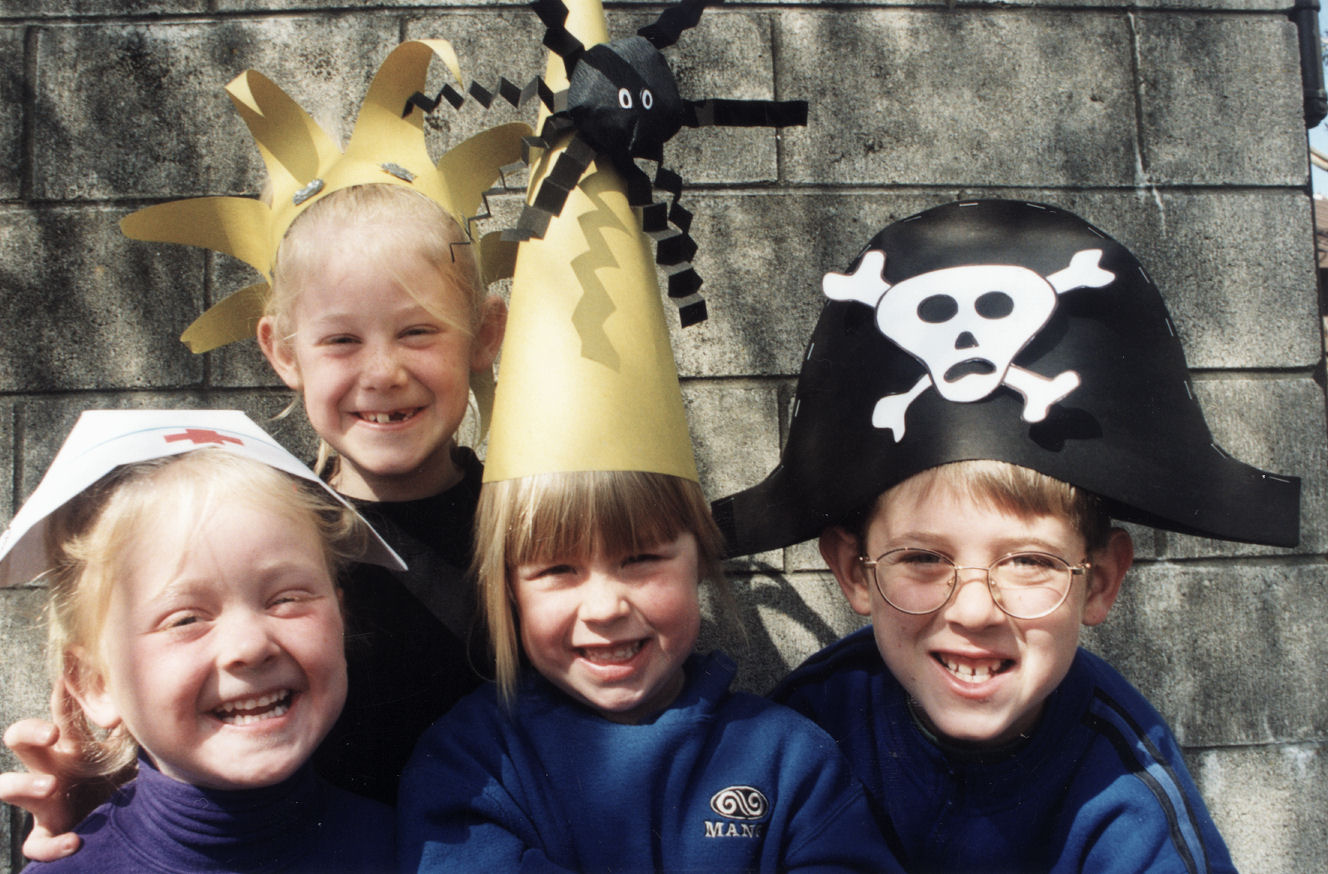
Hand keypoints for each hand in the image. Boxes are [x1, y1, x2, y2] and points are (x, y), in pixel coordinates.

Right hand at [0, 683, 126, 861]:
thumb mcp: (133, 746)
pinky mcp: (49, 831)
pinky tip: (74, 841)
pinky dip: (51, 845)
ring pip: (8, 787)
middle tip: (52, 734)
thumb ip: (139, 725)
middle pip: (19, 739)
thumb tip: (153, 696)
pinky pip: (36, 842)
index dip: (63, 690)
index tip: (68, 674)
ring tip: (50, 786)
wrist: (124, 818)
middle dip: (28, 732)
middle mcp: (52, 766)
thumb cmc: (124, 773)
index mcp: (73, 743)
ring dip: (24, 785)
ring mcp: (45, 800)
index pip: (61, 709)